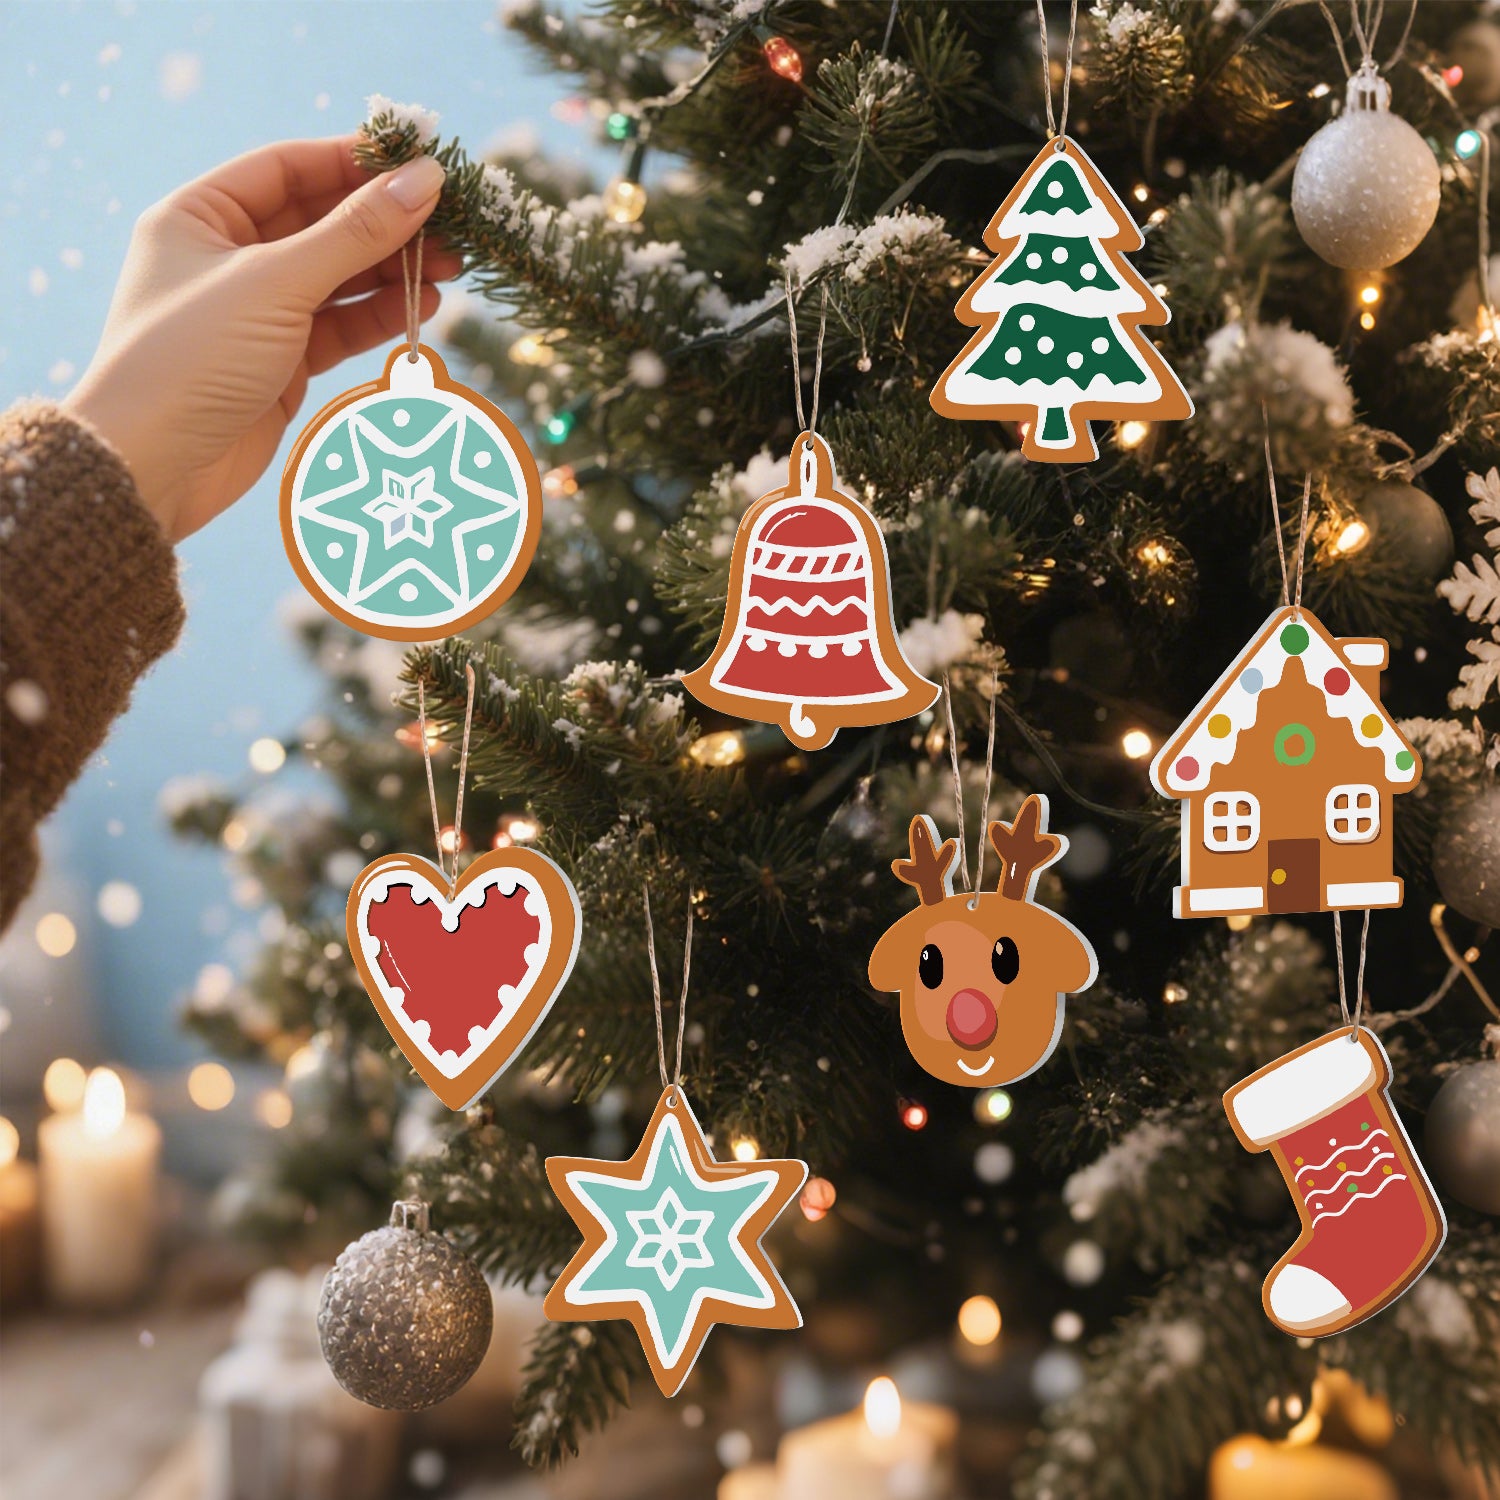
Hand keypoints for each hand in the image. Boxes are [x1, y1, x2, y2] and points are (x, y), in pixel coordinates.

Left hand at [65, 136, 458, 541]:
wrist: (154, 467)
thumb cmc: (193, 358)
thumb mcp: (276, 283)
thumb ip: (355, 232)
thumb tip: (424, 179)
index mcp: (199, 216)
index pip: (288, 169)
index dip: (354, 162)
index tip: (419, 163)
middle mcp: (225, 257)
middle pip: (320, 223)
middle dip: (385, 223)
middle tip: (451, 225)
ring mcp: (256, 313)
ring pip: (336, 278)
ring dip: (392, 271)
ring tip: (451, 269)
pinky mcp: (280, 364)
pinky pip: (338, 326)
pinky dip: (379, 316)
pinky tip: (421, 307)